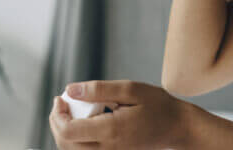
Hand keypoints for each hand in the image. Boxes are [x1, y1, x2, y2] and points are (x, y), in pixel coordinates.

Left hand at [49, 79, 189, 149]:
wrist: (176, 127)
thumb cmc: (157, 105)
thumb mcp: (130, 89)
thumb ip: (99, 89)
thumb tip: (70, 89)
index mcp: (111, 131)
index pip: (68, 131)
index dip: (57, 114)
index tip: (60, 97)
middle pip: (65, 144)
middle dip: (56, 122)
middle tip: (62, 102)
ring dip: (64, 130)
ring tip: (71, 109)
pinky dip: (76, 138)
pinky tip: (83, 120)